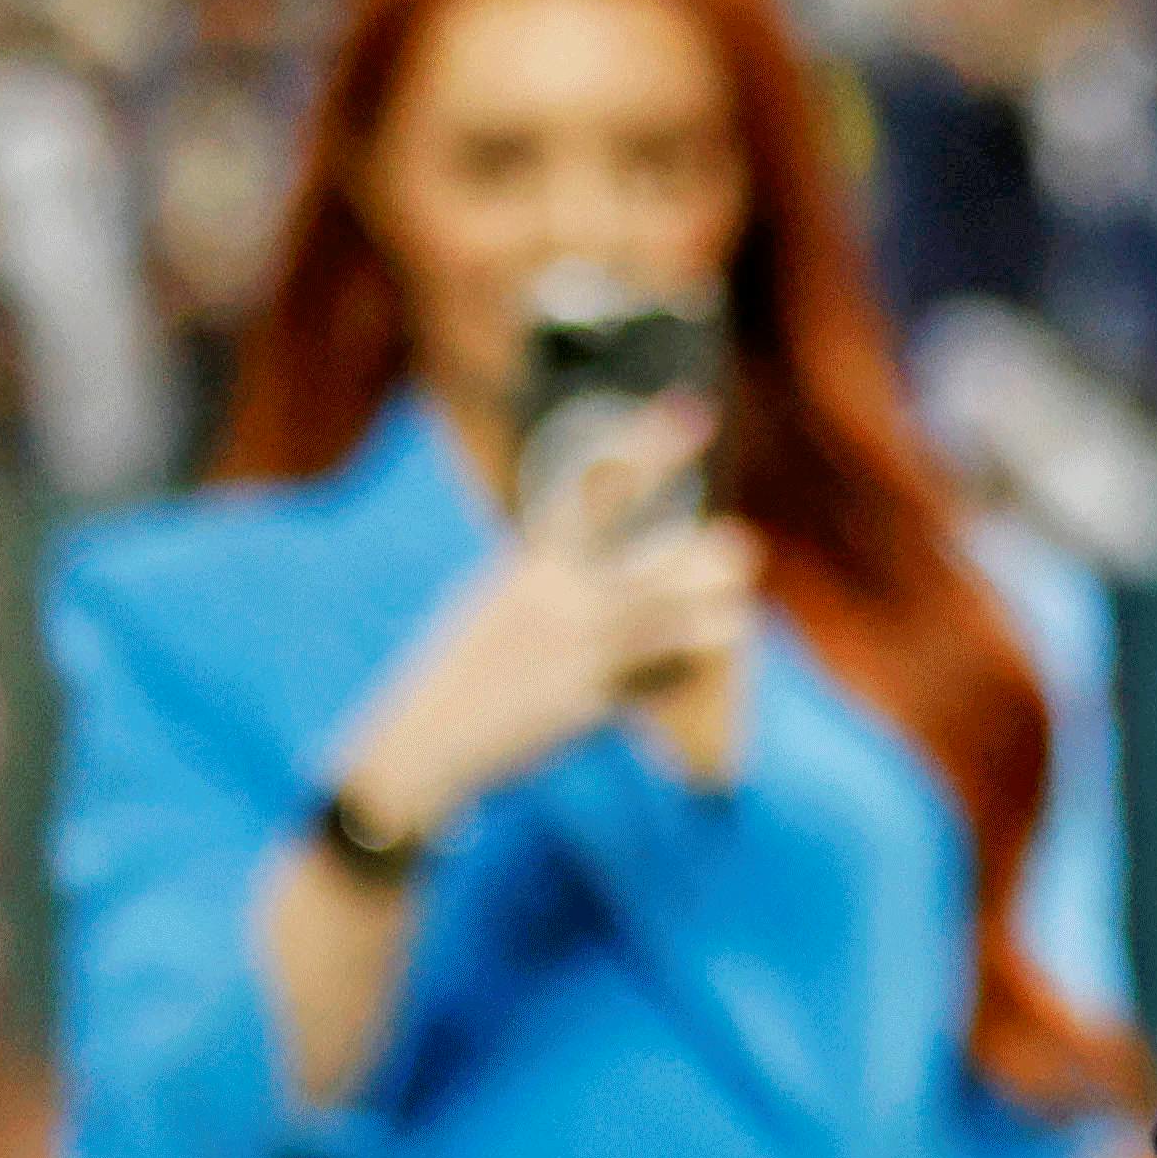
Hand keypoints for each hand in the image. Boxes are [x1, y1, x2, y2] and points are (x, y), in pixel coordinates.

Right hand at [332, 403, 760, 834]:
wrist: (419, 745)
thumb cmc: (465, 668)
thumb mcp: (497, 601)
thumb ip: (551, 572)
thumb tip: (592, 557)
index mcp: (534, 563)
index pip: (598, 494)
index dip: (649, 450)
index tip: (695, 411)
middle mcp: (559, 598)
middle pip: (662, 559)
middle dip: (715, 555)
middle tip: (737, 551)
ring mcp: (576, 651)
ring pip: (679, 620)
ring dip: (717, 615)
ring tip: (729, 614)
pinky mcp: (588, 702)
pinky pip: (662, 678)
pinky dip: (686, 671)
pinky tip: (689, 672)